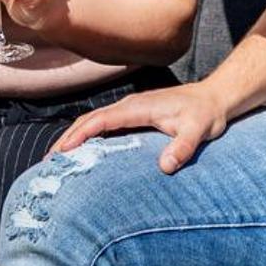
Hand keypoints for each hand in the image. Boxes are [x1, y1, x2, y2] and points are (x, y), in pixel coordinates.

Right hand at [52, 82, 231, 173]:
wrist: (216, 98)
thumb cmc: (206, 114)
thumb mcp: (198, 131)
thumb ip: (182, 148)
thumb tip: (165, 166)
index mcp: (138, 107)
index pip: (101, 120)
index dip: (79, 135)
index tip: (62, 151)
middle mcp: (130, 105)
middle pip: (90, 120)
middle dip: (68, 138)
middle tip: (49, 162)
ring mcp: (132, 109)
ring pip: (95, 121)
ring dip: (75, 137)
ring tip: (58, 159)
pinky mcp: (136, 115)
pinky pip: (105, 125)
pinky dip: (88, 135)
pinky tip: (84, 152)